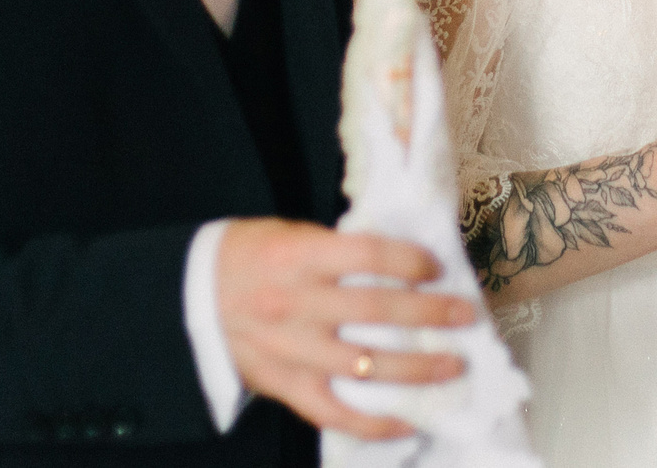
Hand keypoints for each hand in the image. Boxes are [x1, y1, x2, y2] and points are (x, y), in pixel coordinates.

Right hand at [214, 219, 476, 438]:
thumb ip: (341, 247)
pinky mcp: (285, 385)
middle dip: (428, 315)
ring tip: (454, 365)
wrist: (189, 297)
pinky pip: (333, 413)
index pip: (366, 255)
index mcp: (299, 256)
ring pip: (363, 366)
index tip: (438, 267)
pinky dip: (373, 423)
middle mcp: (296, 304)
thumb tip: (403, 256)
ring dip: (415, 369)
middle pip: (374, 311)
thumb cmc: (250, 256)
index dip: (408, 261)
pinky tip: (409, 422)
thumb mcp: (291, 233)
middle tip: (467, 315)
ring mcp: (291, 350)